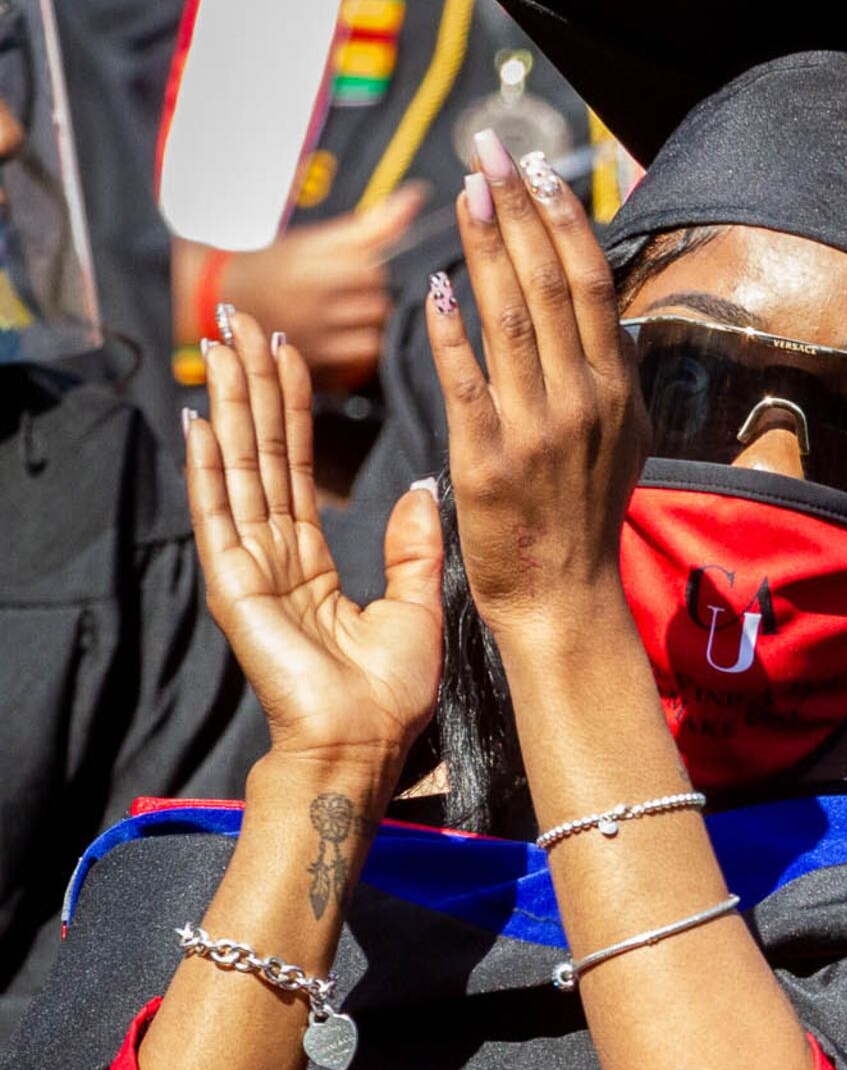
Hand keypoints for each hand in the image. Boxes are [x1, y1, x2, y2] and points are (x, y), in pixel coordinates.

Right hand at [181, 185, 430, 388]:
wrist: (223, 302)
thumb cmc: (277, 269)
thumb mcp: (318, 239)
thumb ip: (373, 224)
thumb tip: (416, 197)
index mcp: (310, 259)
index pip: (372, 265)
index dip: (372, 266)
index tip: (356, 266)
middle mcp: (310, 296)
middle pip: (379, 297)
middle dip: (374, 293)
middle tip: (349, 292)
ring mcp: (312, 331)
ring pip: (376, 328)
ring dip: (372, 322)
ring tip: (349, 314)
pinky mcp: (314, 361)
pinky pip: (363, 357)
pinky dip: (364, 349)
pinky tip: (347, 337)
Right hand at [182, 305, 442, 772]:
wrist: (364, 745)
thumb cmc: (389, 694)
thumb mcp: (417, 605)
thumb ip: (415, 546)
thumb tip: (423, 488)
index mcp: (311, 561)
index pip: (295, 466)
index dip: (291, 408)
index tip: (287, 352)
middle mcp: (273, 555)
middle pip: (259, 454)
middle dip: (251, 387)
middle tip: (242, 324)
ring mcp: (248, 568)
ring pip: (238, 469)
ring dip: (231, 406)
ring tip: (223, 347)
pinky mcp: (235, 586)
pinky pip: (220, 515)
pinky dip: (209, 467)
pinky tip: (201, 419)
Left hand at [421, 132, 644, 657]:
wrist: (563, 597)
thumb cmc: (581, 517)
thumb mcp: (618, 439)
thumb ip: (607, 375)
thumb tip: (603, 312)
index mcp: (614, 389)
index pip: (591, 283)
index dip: (563, 219)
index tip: (535, 169)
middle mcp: (584, 400)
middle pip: (552, 284)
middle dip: (518, 209)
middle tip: (489, 152)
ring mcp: (538, 428)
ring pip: (512, 318)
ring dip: (486, 247)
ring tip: (464, 191)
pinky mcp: (488, 460)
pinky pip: (467, 383)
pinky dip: (451, 334)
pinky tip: (436, 288)